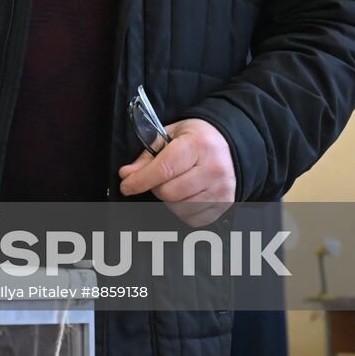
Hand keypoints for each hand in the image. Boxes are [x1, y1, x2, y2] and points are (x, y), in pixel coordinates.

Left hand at [118, 118, 235, 226]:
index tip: (126, 186)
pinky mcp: (226, 204)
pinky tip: (186, 196)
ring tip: (174, 184)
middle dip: (155, 188)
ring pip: (180, 208)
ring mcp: (222, 189)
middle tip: (157, 179)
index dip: (140, 181)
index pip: (163, 170)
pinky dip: (183, 211)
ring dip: (169, 201)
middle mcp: (214, 168)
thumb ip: (147, 157)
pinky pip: (193, 219)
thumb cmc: (196, 138)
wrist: (228, 143)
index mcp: (198, 146)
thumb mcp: (169, 136)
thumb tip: (127, 175)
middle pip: (169, 193)